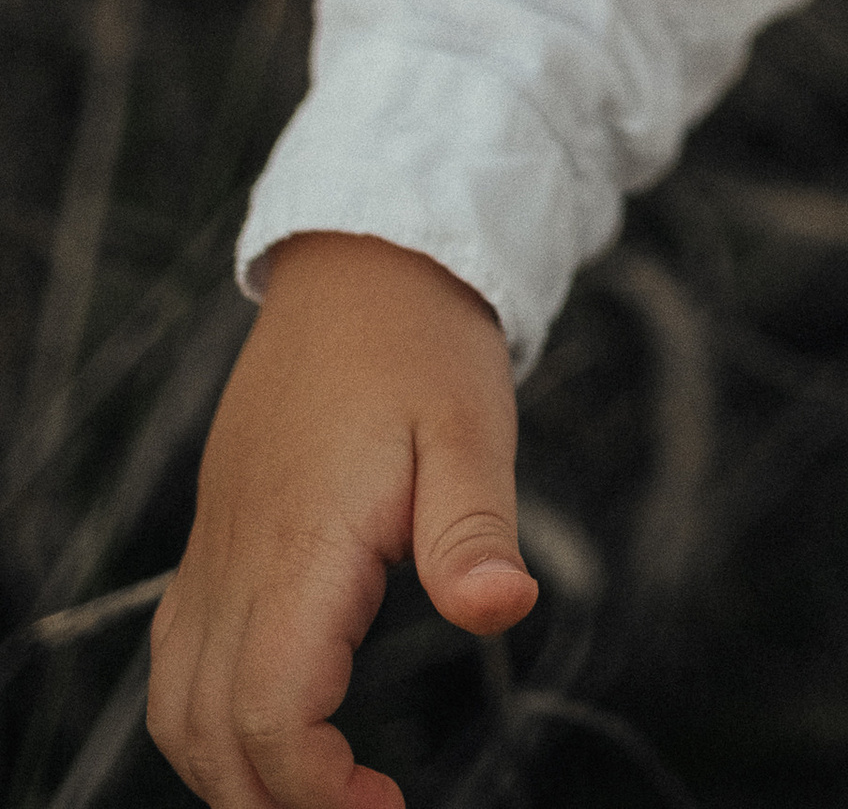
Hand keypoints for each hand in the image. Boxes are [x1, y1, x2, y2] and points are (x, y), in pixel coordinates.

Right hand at [147, 234, 534, 808]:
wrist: (364, 258)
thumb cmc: (423, 341)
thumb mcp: (473, 425)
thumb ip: (474, 530)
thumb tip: (504, 610)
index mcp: (302, 544)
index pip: (271, 711)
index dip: (316, 787)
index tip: (386, 802)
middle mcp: (239, 557)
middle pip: (210, 732)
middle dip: (271, 801)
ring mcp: (217, 546)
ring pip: (177, 705)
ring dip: (230, 771)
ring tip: (317, 789)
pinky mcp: (217, 534)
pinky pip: (179, 655)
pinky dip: (206, 717)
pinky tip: (269, 724)